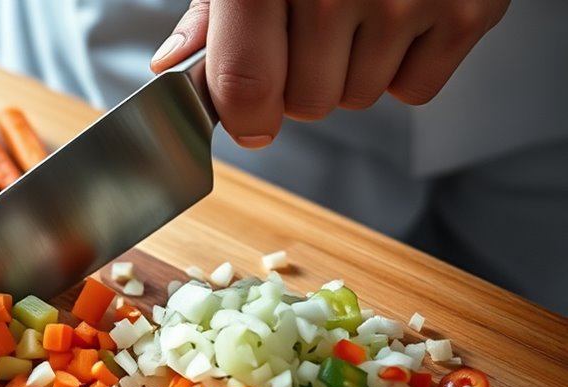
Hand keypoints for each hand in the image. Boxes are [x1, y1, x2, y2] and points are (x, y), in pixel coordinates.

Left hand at [151, 0, 509, 148]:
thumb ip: (212, 11)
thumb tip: (170, 65)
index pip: (247, 87)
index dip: (245, 119)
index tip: (250, 120)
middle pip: (307, 104)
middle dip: (303, 81)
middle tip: (315, 30)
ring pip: (359, 98)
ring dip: (353, 69)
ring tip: (362, 7)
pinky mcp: (470, 10)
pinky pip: (414, 89)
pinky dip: (405, 65)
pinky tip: (402, 14)